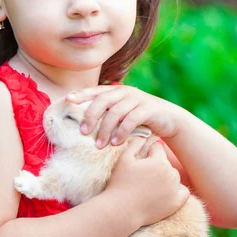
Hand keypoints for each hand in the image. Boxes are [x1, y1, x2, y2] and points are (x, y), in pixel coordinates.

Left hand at [66, 85, 180, 147]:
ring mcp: (137, 100)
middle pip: (102, 100)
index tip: (68, 100)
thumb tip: (82, 125)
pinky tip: (115, 143)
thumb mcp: (122, 113)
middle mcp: (125, 92)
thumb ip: (106, 113)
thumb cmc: (139, 118)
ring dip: (105, 129)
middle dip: (91, 116)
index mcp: (115, 91)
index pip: (95, 91)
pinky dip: (121, 132)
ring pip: (116, 112)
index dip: (81, 94)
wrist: (168, 119)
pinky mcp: (148, 109)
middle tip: (83, 132)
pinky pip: (131, 120)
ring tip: (99, 145)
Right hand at [106, 137, 189, 226]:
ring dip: (166, 177)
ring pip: (174, 177)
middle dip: (157, 164)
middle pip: (166, 163)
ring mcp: (174, 190)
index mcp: (159, 161)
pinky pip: (184, 192)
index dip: (148, 152)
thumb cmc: (120, 183)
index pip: (158, 148)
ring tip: (150, 183)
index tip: (139, 160)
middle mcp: (170, 174)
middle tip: (143, 174)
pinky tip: (166, 191)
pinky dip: (178, 190)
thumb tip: (144, 135)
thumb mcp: (124, 159)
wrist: (121, 210)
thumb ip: (136, 143)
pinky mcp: (175, 204)